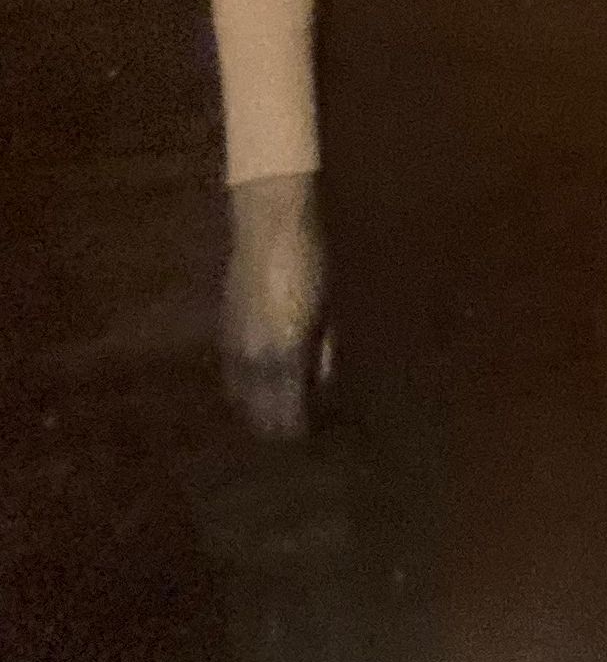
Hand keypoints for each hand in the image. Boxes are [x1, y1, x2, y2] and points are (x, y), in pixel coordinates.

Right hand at [222, 170, 324, 439]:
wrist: (270, 228)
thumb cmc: (312, 264)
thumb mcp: (327, 309)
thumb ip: (322, 349)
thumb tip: (322, 380)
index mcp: (284, 354)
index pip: (286, 411)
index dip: (297, 428)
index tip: (309, 433)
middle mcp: (254, 358)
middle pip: (258, 411)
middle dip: (275, 425)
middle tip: (292, 430)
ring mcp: (234, 344)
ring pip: (240, 395)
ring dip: (256, 407)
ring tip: (274, 413)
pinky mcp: (223, 330)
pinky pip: (232, 373)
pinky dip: (244, 386)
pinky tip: (257, 385)